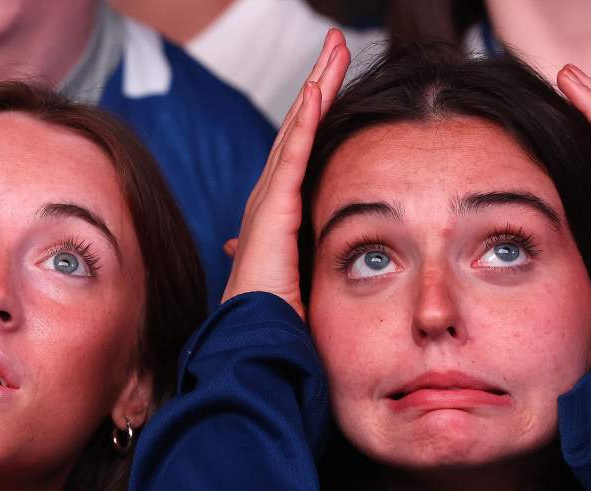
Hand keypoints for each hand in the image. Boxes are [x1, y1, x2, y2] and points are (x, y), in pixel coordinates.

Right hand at [220, 28, 350, 318]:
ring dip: (315, 88)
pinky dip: (304, 121)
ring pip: (294, 132)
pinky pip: (292, 157)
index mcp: (277, 218)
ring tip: (332, 50)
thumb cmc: (280, 326)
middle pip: (296, 131)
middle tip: (335, 45)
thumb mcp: (304, 284)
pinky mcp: (273, 212)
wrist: (255, 345)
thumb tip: (323, 264)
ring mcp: (267, 205)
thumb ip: (311, 263)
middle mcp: (268, 203)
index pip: (300, 152)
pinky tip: (317, 89)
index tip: (334, 80)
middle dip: (316, 85)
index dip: (317, 113)